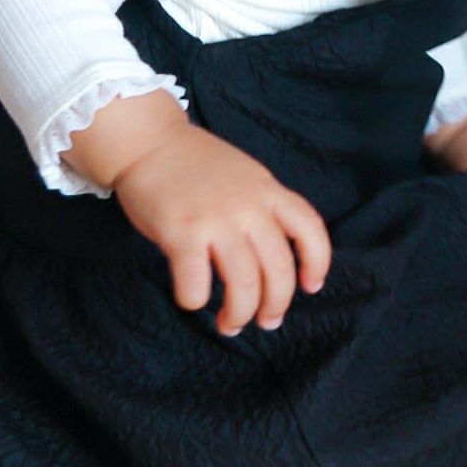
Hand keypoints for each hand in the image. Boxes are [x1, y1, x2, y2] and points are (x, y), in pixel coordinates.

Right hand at [112, 131, 331, 336]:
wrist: (149, 142)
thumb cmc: (194, 165)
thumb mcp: (245, 177)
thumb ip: (262, 209)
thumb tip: (272, 259)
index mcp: (267, 190)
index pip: (309, 228)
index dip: (317, 262)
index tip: (310, 286)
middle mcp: (248, 205)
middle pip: (279, 269)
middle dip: (276, 305)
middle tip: (266, 321)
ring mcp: (215, 218)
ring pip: (244, 283)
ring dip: (239, 313)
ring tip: (230, 324)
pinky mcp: (181, 232)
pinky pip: (196, 284)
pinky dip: (195, 301)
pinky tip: (192, 299)